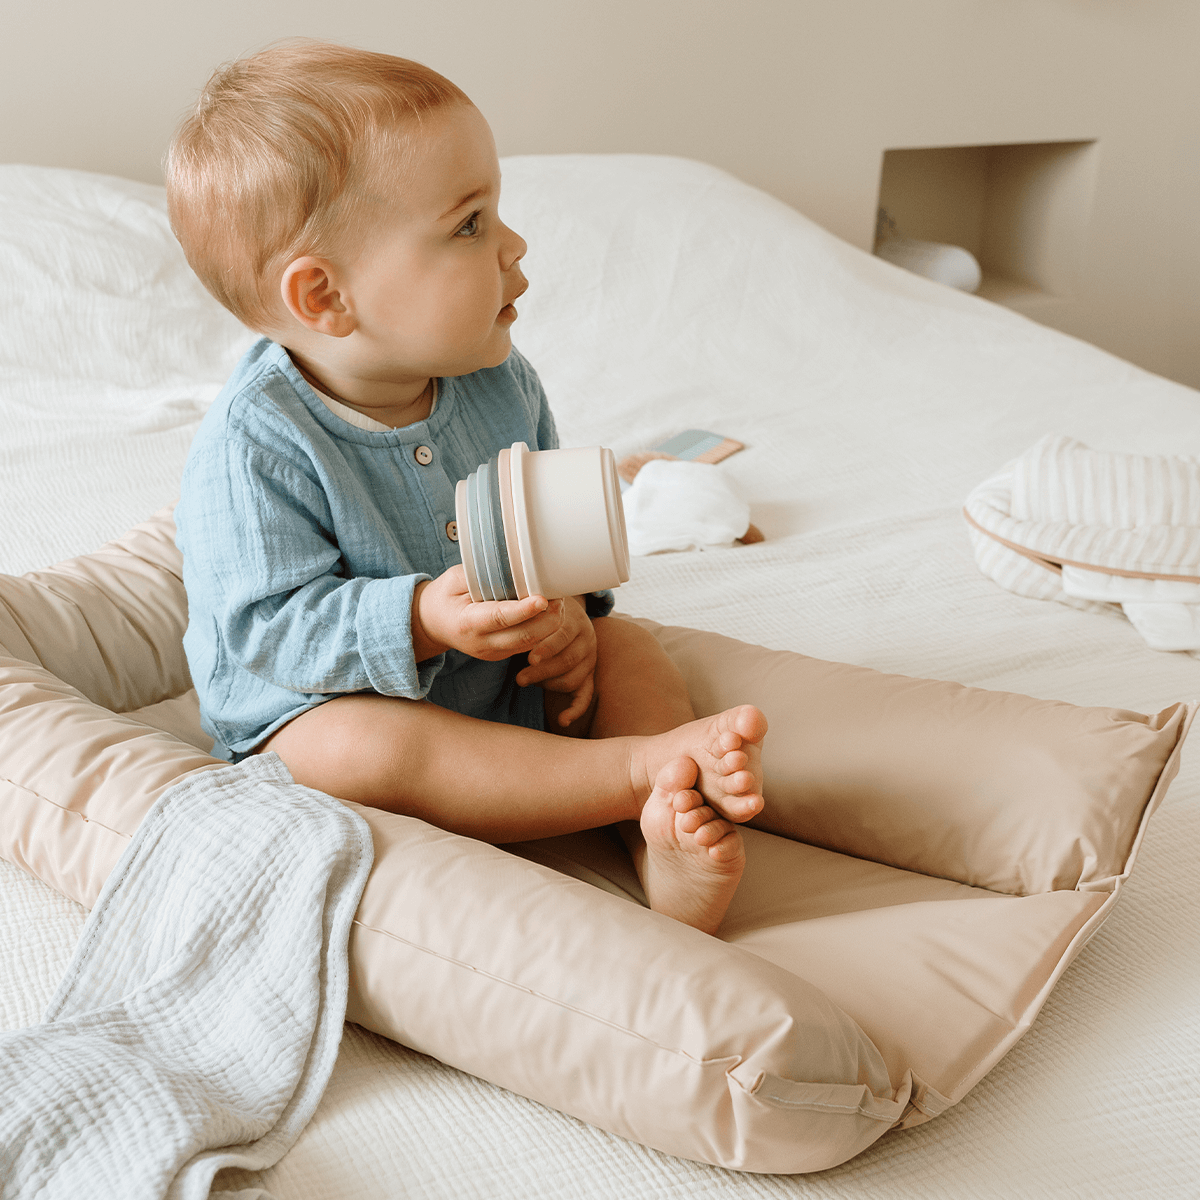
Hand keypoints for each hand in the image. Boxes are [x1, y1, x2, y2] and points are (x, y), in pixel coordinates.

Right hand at [413, 566, 564, 661]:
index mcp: (467, 623)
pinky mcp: (502, 654)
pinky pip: (528, 645)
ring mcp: (493, 652)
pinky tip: (549, 612)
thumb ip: (482, 574)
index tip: (543, 599)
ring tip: (558, 602)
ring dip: (550, 625)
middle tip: (560, 597)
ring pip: (531, 644)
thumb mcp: (456, 579)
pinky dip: (543, 630)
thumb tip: (513, 565)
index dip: (524, 610)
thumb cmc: (446, 596)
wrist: (432, 624)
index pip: (500, 618)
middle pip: (523, 636)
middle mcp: (481, 643)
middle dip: (547, 619)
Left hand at [516, 595, 597, 726]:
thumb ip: (530, 615)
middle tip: (519, 678)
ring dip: (548, 684)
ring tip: (523, 681)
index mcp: (575, 621)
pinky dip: (575, 710)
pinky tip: (563, 720)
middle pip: (568, 660)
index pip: (564, 636)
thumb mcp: (539, 609)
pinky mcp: (588, 676)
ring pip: (573, 679)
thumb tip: (512, 614)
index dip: (547, 648)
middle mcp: (587, 640)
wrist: (564, 613)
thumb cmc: (542, 613)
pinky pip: (585, 696)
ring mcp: (589, 659)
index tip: (529, 658)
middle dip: (542, 671)